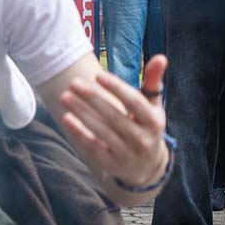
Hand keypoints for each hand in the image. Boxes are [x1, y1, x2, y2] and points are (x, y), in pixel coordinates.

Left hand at [59, 55, 168, 189]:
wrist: (148, 167)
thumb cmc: (146, 127)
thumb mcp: (153, 107)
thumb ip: (153, 82)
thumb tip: (160, 57)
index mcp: (154, 122)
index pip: (135, 102)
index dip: (117, 88)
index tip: (98, 75)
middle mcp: (143, 139)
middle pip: (115, 116)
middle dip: (92, 99)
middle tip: (73, 83)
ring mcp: (127, 154)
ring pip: (102, 131)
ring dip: (82, 113)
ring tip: (65, 96)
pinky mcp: (112, 164)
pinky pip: (94, 147)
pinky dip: (80, 133)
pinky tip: (67, 118)